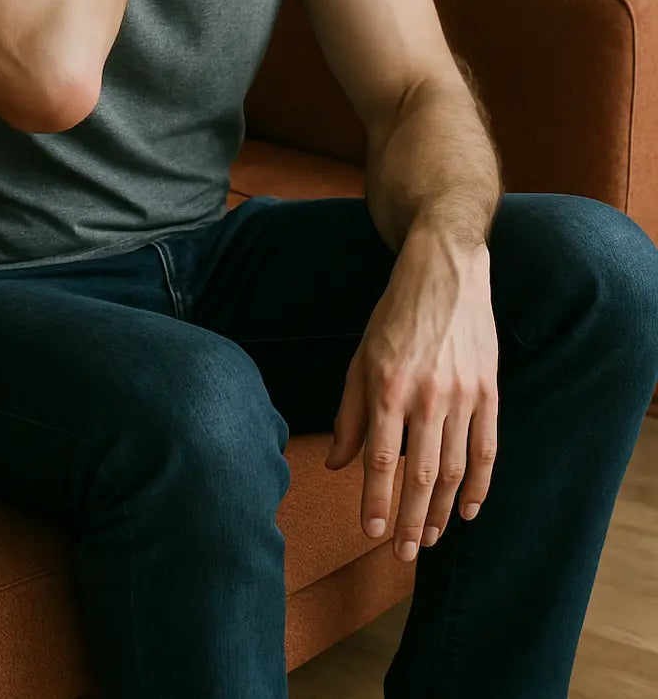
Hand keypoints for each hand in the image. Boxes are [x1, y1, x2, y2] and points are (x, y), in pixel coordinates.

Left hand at [324, 226, 499, 561]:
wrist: (444, 272)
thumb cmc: (395, 316)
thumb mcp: (361, 358)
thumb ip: (351, 414)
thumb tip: (339, 465)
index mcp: (388, 387)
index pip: (380, 460)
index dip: (376, 502)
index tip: (371, 534)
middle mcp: (427, 396)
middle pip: (421, 476)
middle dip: (411, 521)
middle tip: (404, 555)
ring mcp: (463, 395)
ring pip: (455, 471)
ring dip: (443, 513)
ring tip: (430, 540)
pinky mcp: (489, 392)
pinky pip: (487, 450)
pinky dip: (481, 486)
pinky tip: (470, 510)